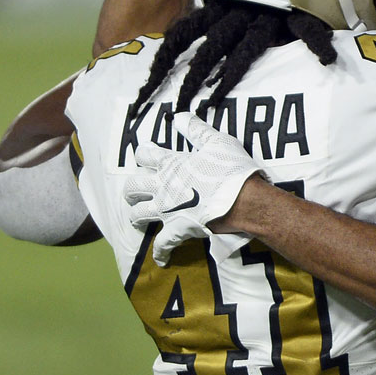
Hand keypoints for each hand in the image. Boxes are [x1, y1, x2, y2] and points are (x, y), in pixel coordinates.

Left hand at [123, 112, 262, 265]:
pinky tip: (160, 258)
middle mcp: (163, 187)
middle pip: (133, 186)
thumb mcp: (218, 142)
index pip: (146, 155)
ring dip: (136, 215)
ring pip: (139, 214)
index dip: (143, 154)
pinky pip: (161, 244)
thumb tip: (178, 116)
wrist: (244, 201)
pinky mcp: (177, 230)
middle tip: (135, 191)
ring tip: (138, 217)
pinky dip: (160, 252)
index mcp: (171, 164)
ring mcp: (167, 210)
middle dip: (131, 188)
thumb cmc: (233, 169)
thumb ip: (196, 129)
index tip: (145, 155)